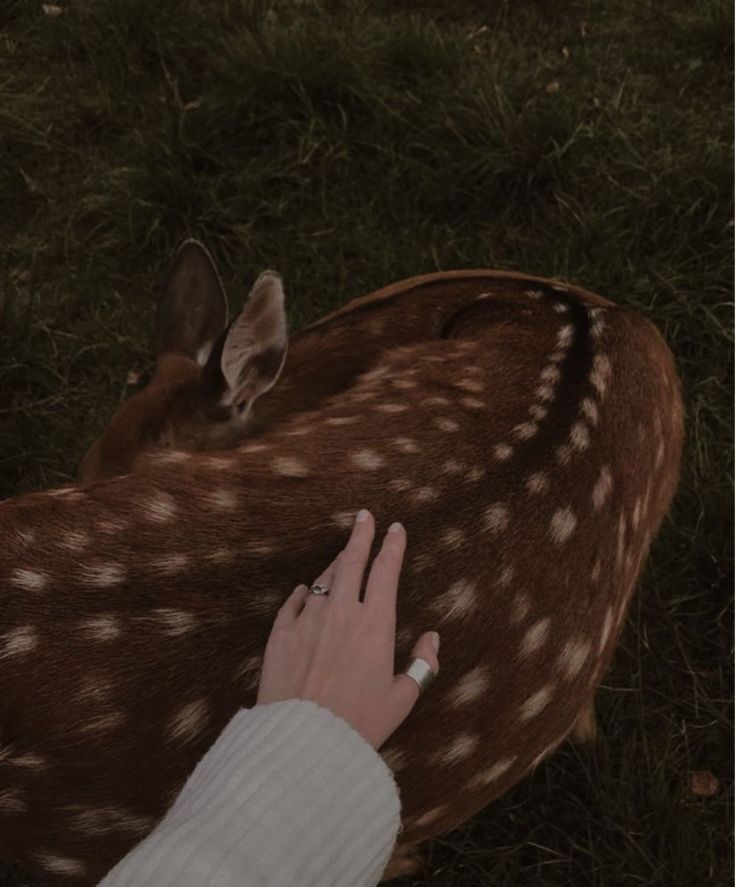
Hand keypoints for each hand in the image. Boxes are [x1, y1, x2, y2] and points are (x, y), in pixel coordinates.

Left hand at [256, 509, 440, 748]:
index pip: (386, 572)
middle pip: (351, 561)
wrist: (302, 742)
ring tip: (342, 555)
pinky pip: (293, 603)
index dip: (393, 547)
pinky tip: (306, 590)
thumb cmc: (358, 725)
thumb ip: (421, 664)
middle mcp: (341, 614)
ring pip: (324, 579)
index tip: (396, 528)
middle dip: (360, 535)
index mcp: (375, 625)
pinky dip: (303, 593)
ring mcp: (308, 621)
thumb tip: (431, 638)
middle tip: (365, 517)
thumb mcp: (402, 699)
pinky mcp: (280, 635)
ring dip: (335, 563)